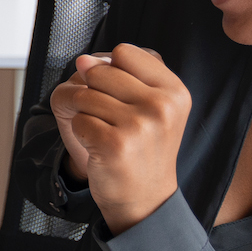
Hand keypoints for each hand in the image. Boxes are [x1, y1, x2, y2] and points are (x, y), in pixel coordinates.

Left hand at [49, 44, 190, 233]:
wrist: (144, 198)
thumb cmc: (142, 146)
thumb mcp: (148, 104)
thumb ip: (118, 73)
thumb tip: (83, 60)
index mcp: (174, 90)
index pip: (123, 52)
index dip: (111, 70)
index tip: (122, 96)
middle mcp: (162, 106)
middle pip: (99, 71)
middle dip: (94, 92)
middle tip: (113, 121)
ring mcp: (139, 126)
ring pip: (84, 95)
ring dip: (86, 114)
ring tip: (108, 134)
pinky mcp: (114, 145)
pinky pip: (77, 120)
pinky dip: (81, 132)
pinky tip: (101, 148)